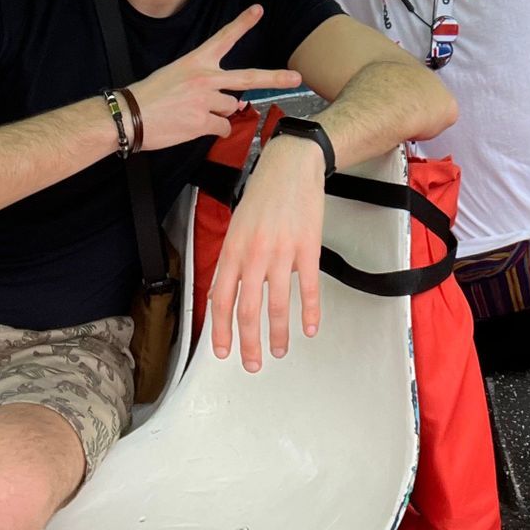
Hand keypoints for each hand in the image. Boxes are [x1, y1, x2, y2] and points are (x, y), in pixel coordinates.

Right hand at [127, 6, 298, 152]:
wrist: (128, 116)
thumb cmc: (150, 96)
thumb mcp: (177, 76)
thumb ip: (208, 85)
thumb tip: (234, 103)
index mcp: (196, 61)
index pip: (223, 38)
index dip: (243, 23)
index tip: (259, 10)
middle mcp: (205, 77)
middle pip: (248, 77)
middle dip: (275, 78)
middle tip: (296, 77)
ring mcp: (205, 100)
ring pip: (230, 108)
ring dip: (218, 113)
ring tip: (191, 113)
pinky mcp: (202, 122)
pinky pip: (221, 128)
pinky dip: (213, 130)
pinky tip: (192, 127)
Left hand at [208, 136, 326, 372]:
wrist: (290, 166)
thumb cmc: (263, 193)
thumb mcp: (237, 225)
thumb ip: (231, 260)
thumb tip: (223, 294)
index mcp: (233, 249)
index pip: (220, 299)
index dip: (221, 330)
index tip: (223, 351)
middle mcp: (254, 254)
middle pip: (247, 309)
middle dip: (248, 343)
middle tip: (252, 364)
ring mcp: (281, 252)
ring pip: (277, 305)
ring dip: (277, 334)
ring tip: (278, 351)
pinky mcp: (307, 248)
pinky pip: (308, 288)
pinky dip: (310, 312)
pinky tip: (310, 327)